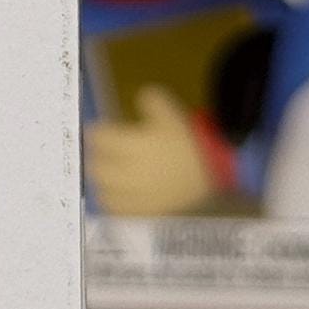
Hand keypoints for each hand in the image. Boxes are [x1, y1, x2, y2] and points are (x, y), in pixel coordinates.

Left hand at [85, 85, 216, 216]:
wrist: (212, 181)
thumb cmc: (189, 148)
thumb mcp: (174, 118)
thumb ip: (154, 102)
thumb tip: (140, 95)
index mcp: (136, 147)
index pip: (100, 138)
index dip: (96, 132)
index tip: (99, 131)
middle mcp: (130, 173)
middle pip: (97, 167)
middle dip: (96, 157)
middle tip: (101, 152)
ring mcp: (136, 196)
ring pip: (104, 189)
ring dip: (102, 180)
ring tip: (108, 173)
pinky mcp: (143, 213)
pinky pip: (118, 210)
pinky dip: (113, 201)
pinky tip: (118, 194)